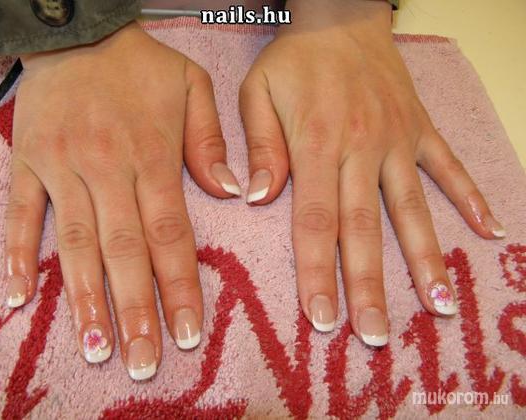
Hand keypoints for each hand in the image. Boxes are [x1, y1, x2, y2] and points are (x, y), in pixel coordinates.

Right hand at [4, 22, 239, 378]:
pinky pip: (22, 213)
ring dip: (85, 299)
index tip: (187, 333)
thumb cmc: (141, 65)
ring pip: (75, 243)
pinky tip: (18, 296)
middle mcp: (107, 169)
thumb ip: (210, 144)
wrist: (80, 32)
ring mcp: (62, 167)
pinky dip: (20, 254)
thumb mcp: (193, 88)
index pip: (170, 235)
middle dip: (136, 311)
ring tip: (97, 347)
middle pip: (124, 252)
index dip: (178, 286)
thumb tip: (235, 194)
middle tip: (143, 362)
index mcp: (151, 156)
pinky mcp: (28, 162)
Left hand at [239, 0, 503, 344]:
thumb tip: (260, 198)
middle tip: (376, 336)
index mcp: (316, 145)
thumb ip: (261, 147)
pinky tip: (492, 231)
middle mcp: (361, 149)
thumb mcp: (258, 93)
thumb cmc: (294, 59)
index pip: (317, 221)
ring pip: (412, 208)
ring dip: (426, 258)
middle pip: (365, 229)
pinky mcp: (420, 130)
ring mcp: (396, 140)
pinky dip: (471, 197)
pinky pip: (449, 166)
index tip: (324, 318)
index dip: (319, 273)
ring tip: (441, 304)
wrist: (339, 17)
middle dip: (371, 286)